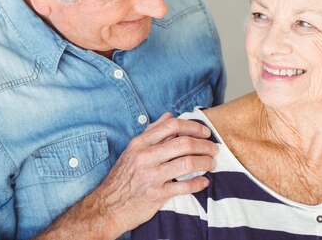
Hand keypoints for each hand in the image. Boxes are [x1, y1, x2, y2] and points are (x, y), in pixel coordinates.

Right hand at [36, 113, 217, 238]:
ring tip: (211, 163)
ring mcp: (151, 176)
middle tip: (214, 149)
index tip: (205, 132)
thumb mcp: (133, 150)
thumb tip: (169, 115)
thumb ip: (152, 132)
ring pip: (187, 163)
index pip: (172, 125)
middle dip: (204, 145)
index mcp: (141, 143)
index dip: (193, 127)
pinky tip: (204, 181)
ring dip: (205, 162)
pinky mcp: (156, 194)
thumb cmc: (123, 177)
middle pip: (184, 143)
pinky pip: (184, 186)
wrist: (107, 207)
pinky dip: (198, 183)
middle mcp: (146, 157)